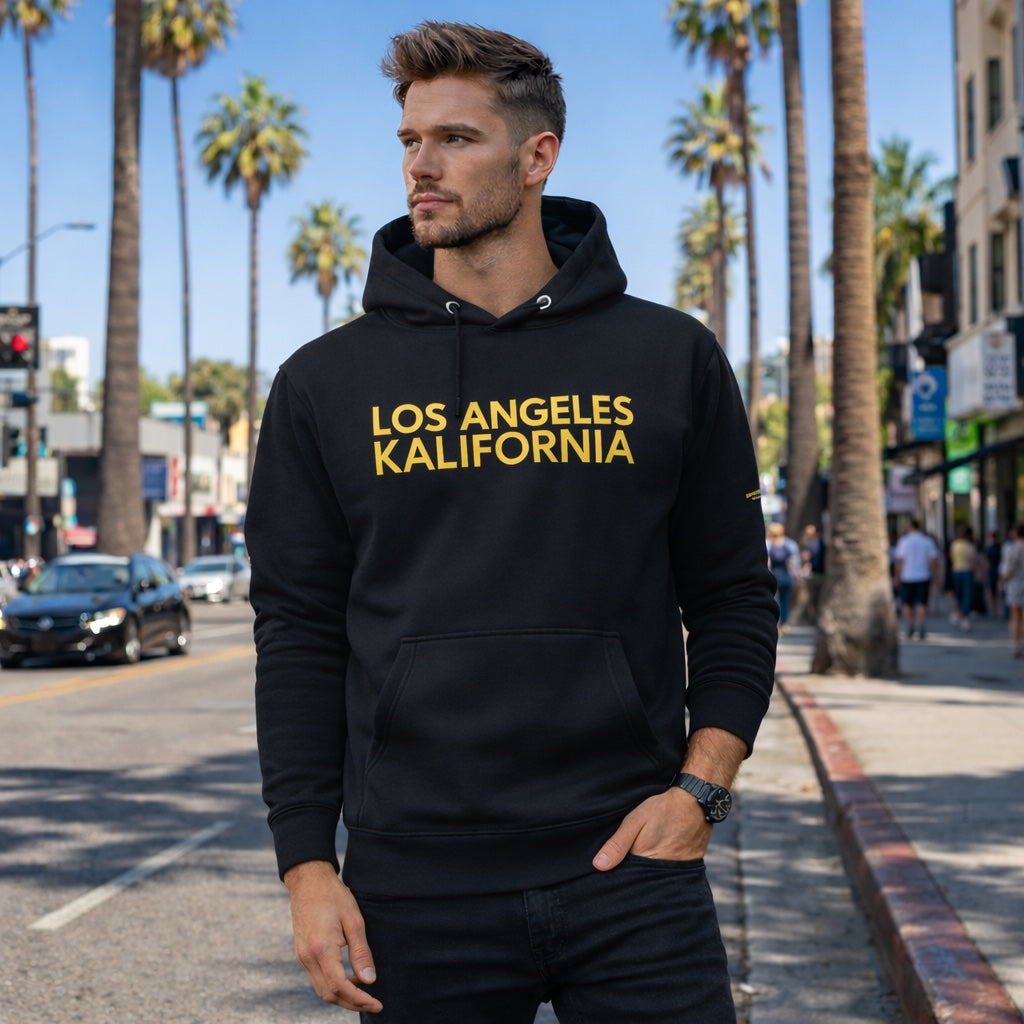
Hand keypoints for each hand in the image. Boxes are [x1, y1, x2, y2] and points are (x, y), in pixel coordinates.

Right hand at [284, 860, 381, 1013]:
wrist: (308, 880)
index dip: (359, 1000)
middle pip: (329, 994)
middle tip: (373, 1002)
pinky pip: (317, 978)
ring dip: (343, 995)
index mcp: (321, 949)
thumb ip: (361, 952)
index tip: (377, 1004)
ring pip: (322, 989)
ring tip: (364, 989)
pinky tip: (349, 977)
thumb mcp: (354, 920)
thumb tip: (370, 980)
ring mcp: (302, 957)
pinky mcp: (302, 953)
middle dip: (352, 1003)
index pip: (340, 987)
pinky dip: (333, 984)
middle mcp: (307, 958)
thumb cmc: (333, 895)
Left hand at [591, 788, 710, 870]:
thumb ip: (617, 844)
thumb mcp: (635, 821)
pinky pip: (670, 876)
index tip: (606, 877)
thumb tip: (598, 866)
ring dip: (647, 876)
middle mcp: (663, 873)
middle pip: (641, 883)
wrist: (695, 801)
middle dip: (631, 880)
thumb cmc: (662, 810)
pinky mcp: (688, 868)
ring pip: (655, 880)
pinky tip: (655, 864)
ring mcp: (677, 872)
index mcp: (646, 862)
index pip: (627, 880)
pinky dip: (661, 873)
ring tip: (640, 865)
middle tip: (623, 870)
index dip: (617, 878)